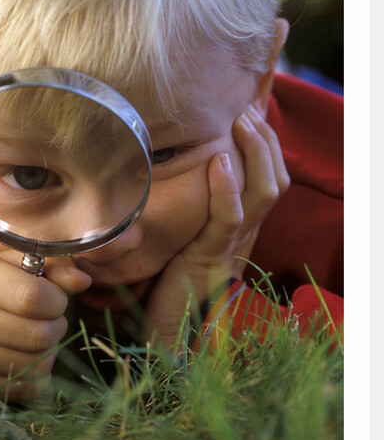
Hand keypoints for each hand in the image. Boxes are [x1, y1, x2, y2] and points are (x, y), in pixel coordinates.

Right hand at [0, 250, 91, 398]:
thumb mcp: (21, 263)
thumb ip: (55, 267)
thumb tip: (83, 281)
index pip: (32, 298)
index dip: (57, 300)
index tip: (55, 297)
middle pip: (38, 336)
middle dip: (57, 327)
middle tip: (50, 319)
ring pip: (37, 364)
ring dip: (50, 350)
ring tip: (39, 335)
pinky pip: (27, 388)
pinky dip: (38, 373)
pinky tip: (28, 354)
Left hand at [144, 105, 289, 351]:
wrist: (165, 329)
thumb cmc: (166, 279)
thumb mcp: (183, 231)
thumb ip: (190, 205)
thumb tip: (174, 168)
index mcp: (240, 225)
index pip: (269, 178)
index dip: (265, 145)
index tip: (248, 114)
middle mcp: (244, 232)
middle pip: (275, 178)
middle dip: (264, 139)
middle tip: (246, 110)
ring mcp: (231, 244)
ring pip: (264, 192)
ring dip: (255, 152)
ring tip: (240, 123)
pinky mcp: (211, 256)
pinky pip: (229, 218)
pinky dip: (228, 188)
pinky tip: (221, 162)